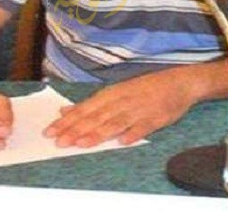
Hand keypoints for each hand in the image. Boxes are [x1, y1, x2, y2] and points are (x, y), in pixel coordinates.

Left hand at [43, 67, 195, 147]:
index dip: (67, 122)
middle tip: (59, 142)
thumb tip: (65, 110)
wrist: (176, 83)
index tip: (50, 132)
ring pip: (114, 123)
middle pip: (95, 117)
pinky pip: (142, 127)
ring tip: (82, 144)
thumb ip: (90, 104)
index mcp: (109, 95)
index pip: (83, 110)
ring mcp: (137, 110)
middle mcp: (120, 102)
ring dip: (98, 134)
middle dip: (76, 130)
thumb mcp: (115, 92)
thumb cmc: (143, 89)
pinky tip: (123, 142)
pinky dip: (132, 134)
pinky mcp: (154, 118)